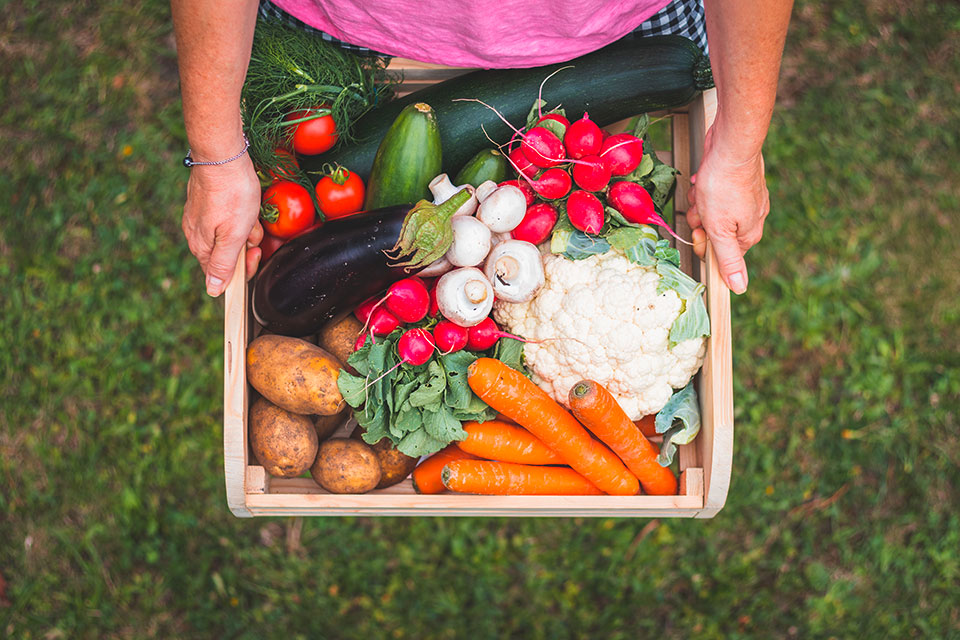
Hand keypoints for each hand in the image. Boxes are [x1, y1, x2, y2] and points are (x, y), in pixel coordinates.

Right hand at [181, 154, 262, 296]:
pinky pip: (227, 218)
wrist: (221, 156)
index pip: (222, 275)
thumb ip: (222, 265)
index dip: (244, 268)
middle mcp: (196, 235)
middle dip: (246, 244)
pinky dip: (240, 214)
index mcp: (202, 248)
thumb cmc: (231, 195)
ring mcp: (200, 218)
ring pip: (230, 235)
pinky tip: (244, 203)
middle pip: (228, 254)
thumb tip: (212, 291)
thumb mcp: (233, 236)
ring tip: (248, 212)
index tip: (255, 253)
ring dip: (245, 227)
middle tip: (252, 228)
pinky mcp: (206, 203)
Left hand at [686, 125, 769, 293]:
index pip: (719, 255)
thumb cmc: (725, 185)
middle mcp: (749, 219)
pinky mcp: (734, 185)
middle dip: (700, 220)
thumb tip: (740, 289)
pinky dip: (703, 189)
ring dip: (700, 203)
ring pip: (709, 213)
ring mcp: (743, 200)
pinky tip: (704, 180)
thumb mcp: (721, 229)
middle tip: (703, 207)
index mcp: (748, 234)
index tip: (701, 229)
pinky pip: (711, 195)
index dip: (704, 243)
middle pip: (712, 233)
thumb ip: (729, 261)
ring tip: (704, 190)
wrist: (731, 145)